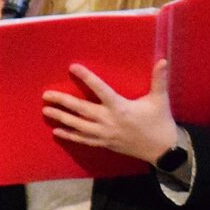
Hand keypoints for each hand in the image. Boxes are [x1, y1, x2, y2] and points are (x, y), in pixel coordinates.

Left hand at [42, 59, 178, 162]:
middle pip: (81, 109)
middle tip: (46, 95)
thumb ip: (159, 79)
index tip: (72, 67)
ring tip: (46, 111)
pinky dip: (70, 136)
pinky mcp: (105, 143)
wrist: (162, 149)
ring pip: (78, 125)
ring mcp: (105, 134)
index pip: (100, 89)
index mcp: (120, 107)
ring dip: (61, 118)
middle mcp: (109, 120)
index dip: (86, 77)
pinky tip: (57, 131)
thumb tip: (163, 60)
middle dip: (63, 101)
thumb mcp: (160, 99)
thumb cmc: (160, 121)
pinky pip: (83, 140)